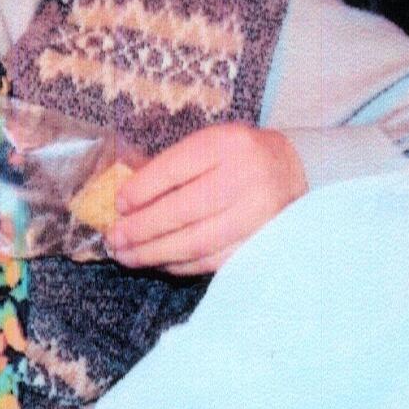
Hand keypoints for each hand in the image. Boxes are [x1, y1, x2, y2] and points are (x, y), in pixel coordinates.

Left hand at [107, 124, 307, 274]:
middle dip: (141, 229)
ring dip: (154, 253)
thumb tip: (126, 200)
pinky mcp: (260, 243)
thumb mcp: (210, 145)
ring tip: (127, 256)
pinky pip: (211, 260)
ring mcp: (256, 214)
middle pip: (182, 210)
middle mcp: (245, 177)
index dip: (141, 190)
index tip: (118, 205)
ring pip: (194, 242)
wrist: (295, 170)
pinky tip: (159, 262)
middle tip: (114, 239)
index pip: (175, 169)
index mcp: (227, 144)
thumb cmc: (239, 157)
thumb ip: (173, 167)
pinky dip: (180, 264)